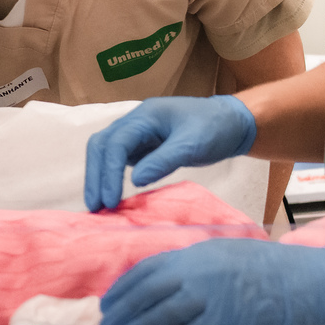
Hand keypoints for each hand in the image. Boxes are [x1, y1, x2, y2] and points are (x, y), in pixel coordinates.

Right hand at [84, 95, 256, 211]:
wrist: (230, 122)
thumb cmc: (214, 128)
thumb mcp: (192, 145)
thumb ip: (164, 161)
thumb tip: (135, 181)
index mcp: (145, 116)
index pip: (116, 144)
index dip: (109, 172)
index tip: (110, 201)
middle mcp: (133, 122)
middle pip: (101, 146)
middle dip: (95, 176)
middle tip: (95, 207)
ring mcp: (135, 134)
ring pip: (104, 152)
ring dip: (98, 177)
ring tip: (98, 206)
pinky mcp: (140, 146)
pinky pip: (117, 160)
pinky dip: (110, 177)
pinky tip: (112, 196)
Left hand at [100, 238, 324, 324]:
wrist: (304, 278)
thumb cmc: (266, 266)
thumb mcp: (222, 253)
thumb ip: (193, 265)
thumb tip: (163, 283)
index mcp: (194, 253)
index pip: (147, 269)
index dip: (123, 287)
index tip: (108, 301)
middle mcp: (196, 270)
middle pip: (147, 292)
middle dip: (122, 309)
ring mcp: (209, 295)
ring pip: (161, 314)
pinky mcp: (224, 320)